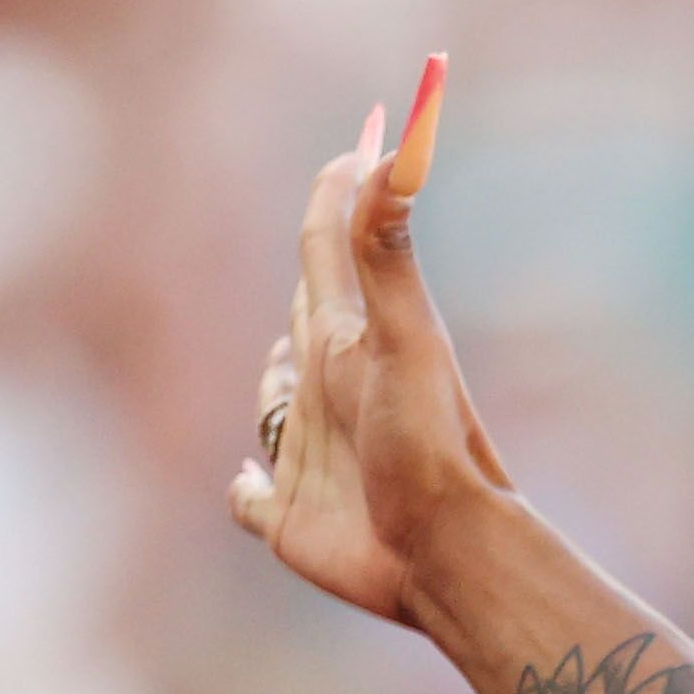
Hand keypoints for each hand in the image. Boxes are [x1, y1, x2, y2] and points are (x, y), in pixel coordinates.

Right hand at [229, 55, 513, 629]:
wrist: (450, 553)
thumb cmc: (430, 445)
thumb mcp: (405, 339)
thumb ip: (386, 254)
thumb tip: (393, 159)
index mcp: (349, 345)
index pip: (331, 252)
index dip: (337, 192)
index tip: (363, 139)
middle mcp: (330, 394)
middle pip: (302, 322)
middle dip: (306, 281)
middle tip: (320, 241)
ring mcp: (310, 454)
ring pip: (273, 405)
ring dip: (270, 387)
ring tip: (283, 372)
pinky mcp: (288, 517)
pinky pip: (248, 495)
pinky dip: (243, 488)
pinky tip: (250, 485)